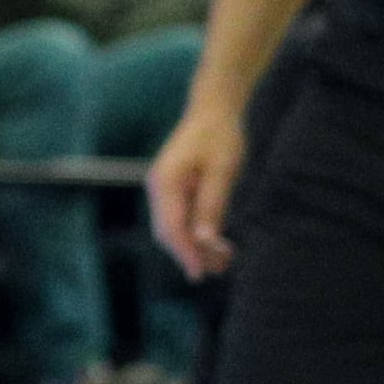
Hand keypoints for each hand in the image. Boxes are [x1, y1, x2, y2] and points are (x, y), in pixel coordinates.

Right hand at [150, 94, 246, 276]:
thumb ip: (212, 205)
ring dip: (197, 247)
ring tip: (224, 262)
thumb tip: (204, 240)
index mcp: (165, 182)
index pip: (171, 227)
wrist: (214, 110)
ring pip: (176, 229)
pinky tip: (219, 246)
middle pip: (169, 232)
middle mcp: (159, 188)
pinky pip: (183, 219)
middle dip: (193, 254)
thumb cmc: (221, 136)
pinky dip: (198, 234)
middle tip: (219, 269)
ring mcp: (164, 190)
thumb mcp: (223, 170)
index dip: (185, 253)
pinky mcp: (175, 191)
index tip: (200, 273)